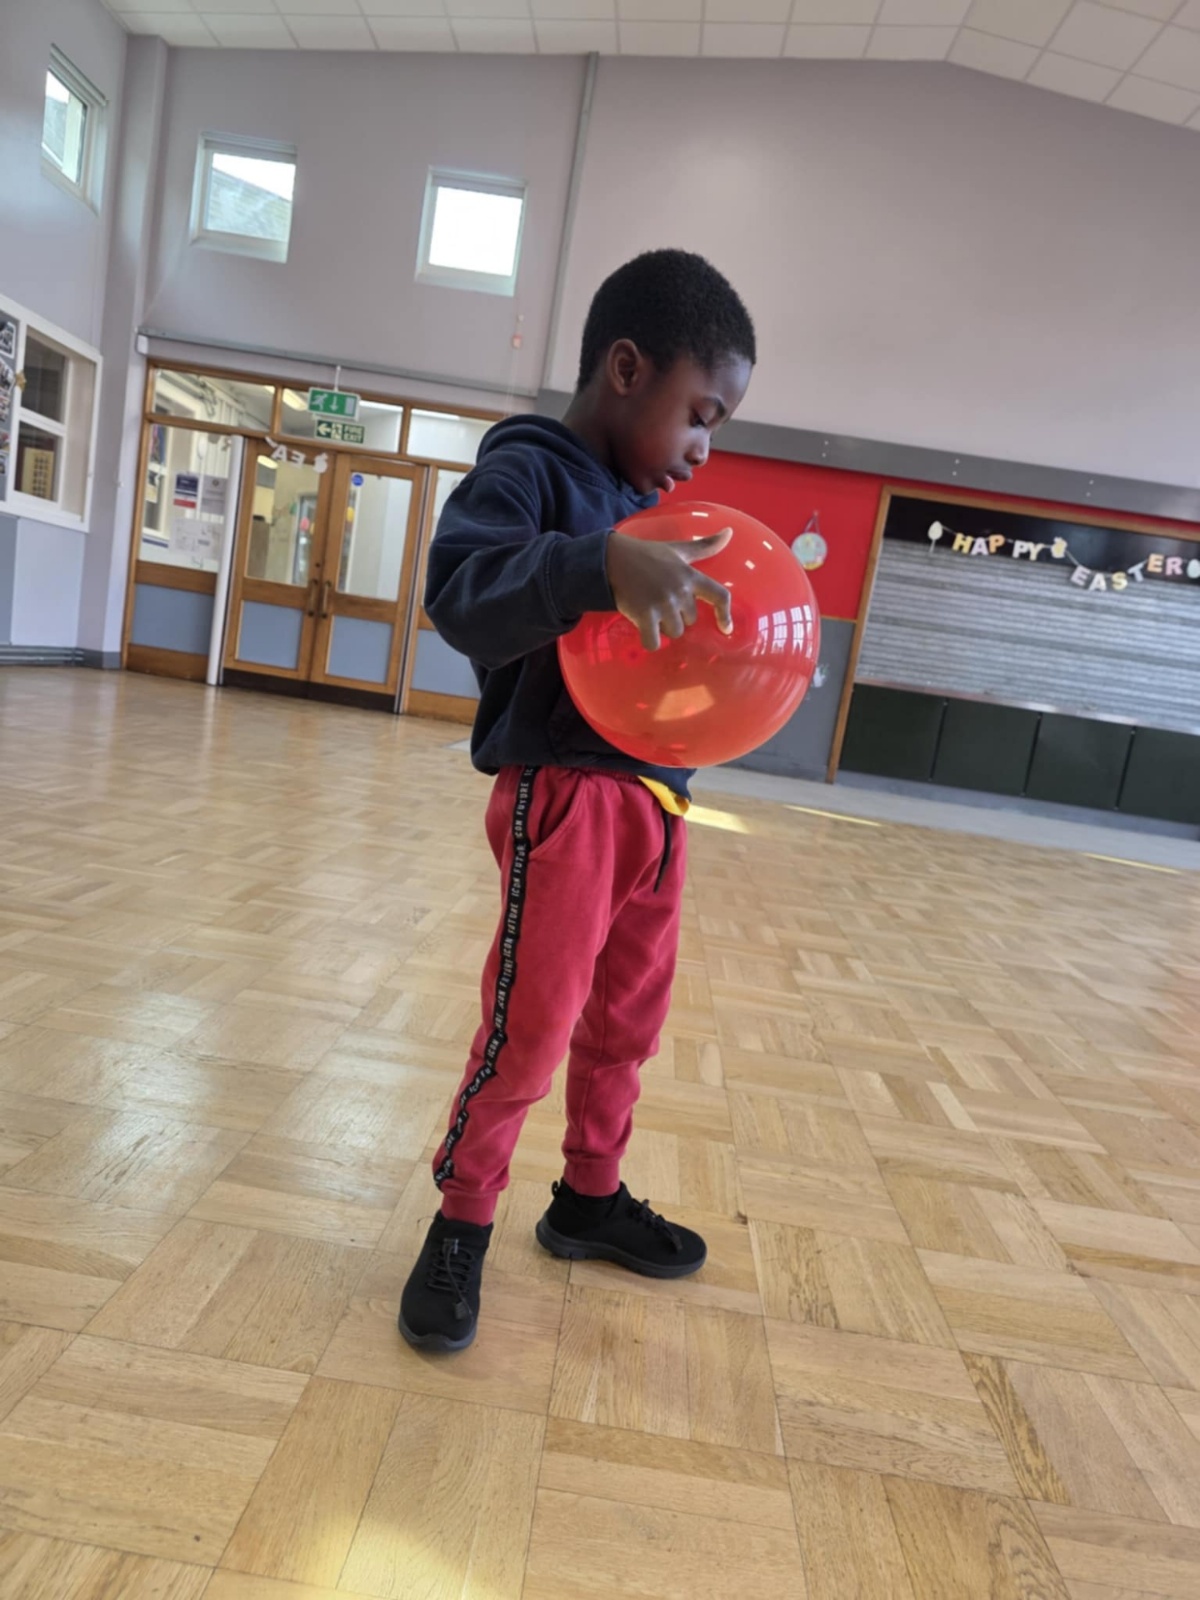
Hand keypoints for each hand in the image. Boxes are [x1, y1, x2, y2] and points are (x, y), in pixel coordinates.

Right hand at [605, 527, 733, 650]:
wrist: (613, 559)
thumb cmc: (647, 555)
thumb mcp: (678, 549)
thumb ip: (705, 546)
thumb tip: (730, 533)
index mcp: (691, 575)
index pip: (720, 596)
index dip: (725, 615)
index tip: (726, 629)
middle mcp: (680, 591)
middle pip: (690, 620)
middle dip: (676, 615)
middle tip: (660, 600)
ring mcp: (663, 604)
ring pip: (673, 632)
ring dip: (662, 626)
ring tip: (650, 608)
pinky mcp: (645, 616)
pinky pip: (654, 642)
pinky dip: (650, 641)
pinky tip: (644, 629)